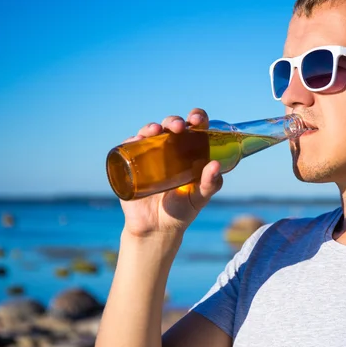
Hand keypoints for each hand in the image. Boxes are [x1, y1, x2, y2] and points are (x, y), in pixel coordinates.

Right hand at [119, 108, 222, 238]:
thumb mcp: (199, 198)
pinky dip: (132, 140)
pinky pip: (130, 146)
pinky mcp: (132, 164)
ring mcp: (149, 155)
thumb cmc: (182, 210)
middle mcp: (169, 149)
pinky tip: (136, 140)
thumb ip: (210, 184)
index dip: (197, 118)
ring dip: (151, 127)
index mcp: (190, 151)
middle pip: (171, 126)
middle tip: (179, 127)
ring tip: (156, 131)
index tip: (198, 119)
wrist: (156, 228)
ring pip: (149, 132)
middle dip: (174, 121)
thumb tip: (216, 165)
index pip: (194, 128)